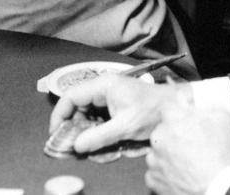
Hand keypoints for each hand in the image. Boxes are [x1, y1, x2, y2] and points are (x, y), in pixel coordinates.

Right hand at [49, 74, 191, 152]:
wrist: (174, 108)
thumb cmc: (153, 110)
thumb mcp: (124, 126)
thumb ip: (99, 136)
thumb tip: (77, 144)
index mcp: (103, 85)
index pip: (71, 96)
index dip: (60, 115)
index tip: (56, 132)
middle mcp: (103, 88)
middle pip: (76, 105)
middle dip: (71, 125)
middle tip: (70, 143)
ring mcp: (108, 96)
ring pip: (85, 112)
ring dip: (83, 128)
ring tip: (83, 144)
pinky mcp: (114, 104)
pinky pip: (96, 116)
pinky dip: (93, 128)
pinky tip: (95, 140)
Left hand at [145, 104, 229, 194]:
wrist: (218, 188)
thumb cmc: (220, 155)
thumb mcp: (222, 119)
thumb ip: (208, 105)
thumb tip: (203, 101)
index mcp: (172, 117)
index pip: (169, 106)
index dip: (179, 112)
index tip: (186, 118)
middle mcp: (158, 136)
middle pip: (162, 130)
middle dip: (174, 134)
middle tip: (190, 143)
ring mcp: (154, 158)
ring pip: (157, 151)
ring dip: (168, 154)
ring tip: (186, 161)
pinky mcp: (153, 178)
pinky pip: (155, 172)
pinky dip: (165, 173)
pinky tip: (179, 174)